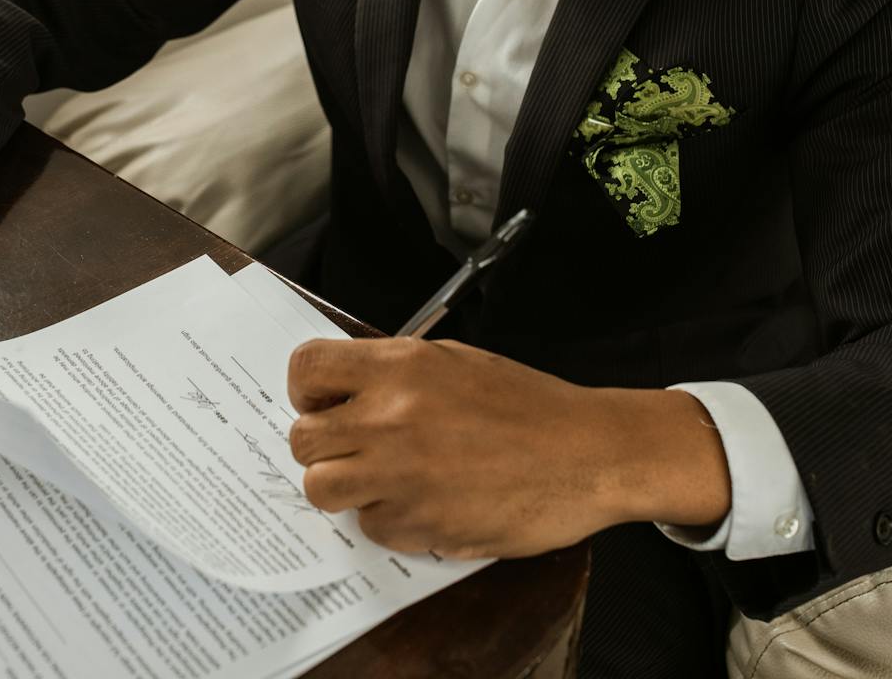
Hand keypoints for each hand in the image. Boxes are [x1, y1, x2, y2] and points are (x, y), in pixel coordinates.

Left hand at [285, 338, 729, 558]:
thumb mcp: (455, 362)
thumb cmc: (530, 406)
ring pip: (322, 490)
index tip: (324, 405)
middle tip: (355, 451)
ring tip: (383, 482)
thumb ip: (396, 374)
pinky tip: (427, 505)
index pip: (306, 368)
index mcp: (400, 367)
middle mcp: (390, 417)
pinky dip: (391, 522)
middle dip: (324, 449)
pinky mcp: (420, 523)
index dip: (307, 392)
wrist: (589, 453)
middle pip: (302, 440)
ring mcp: (401, 474)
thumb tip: (347, 391)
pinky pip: (372, 527)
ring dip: (346, 490)